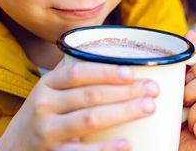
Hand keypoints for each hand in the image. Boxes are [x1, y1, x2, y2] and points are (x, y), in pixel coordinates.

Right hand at [0, 59, 159, 150]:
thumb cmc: (43, 116)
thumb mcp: (50, 93)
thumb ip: (74, 75)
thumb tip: (113, 53)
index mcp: (47, 85)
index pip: (77, 72)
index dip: (105, 70)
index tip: (132, 71)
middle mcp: (44, 105)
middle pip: (89, 95)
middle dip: (125, 91)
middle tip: (153, 89)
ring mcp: (48, 131)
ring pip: (89, 119)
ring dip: (123, 112)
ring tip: (149, 108)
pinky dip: (106, 148)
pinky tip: (127, 143)